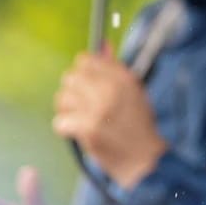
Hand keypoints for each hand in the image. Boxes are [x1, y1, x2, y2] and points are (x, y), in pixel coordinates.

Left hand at [53, 48, 167, 187]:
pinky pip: (60, 122)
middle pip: (70, 78)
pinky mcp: (88, 128)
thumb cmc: (138, 125)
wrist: (144, 160)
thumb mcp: (133, 92)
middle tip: (82, 105)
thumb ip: (114, 68)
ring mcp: (98, 109)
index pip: (86, 60)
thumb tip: (102, 43)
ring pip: (62, 99)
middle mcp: (111, 89)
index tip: (87, 86)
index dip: (83, 73)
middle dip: (72, 92)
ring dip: (67, 110)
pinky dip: (66, 129)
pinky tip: (77, 133)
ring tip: (80, 119)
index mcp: (123, 78)